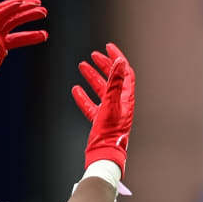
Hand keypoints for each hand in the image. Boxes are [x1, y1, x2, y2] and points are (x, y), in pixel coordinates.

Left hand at [0, 0, 48, 113]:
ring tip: (43, 15)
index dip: (8, 7)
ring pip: (13, 26)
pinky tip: (40, 36)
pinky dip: (27, 37)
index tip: (22, 1)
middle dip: (22, 9)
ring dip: (27, 20)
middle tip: (39, 5)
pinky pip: (15, 40)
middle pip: (6, 17)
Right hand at [72, 43, 134, 176]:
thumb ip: (116, 83)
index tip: (108, 47)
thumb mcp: (111, 104)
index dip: (117, 58)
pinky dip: (83, 96)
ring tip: (82, 66)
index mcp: (126, 98)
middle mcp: (119, 103)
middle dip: (103, 65)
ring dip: (92, 77)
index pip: (124, 72)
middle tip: (94, 55)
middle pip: (112, 78)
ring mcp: (109, 111)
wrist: (104, 154)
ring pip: (100, 89)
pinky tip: (76, 90)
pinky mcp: (99, 120)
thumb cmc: (110, 133)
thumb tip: (120, 62)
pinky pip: (90, 104)